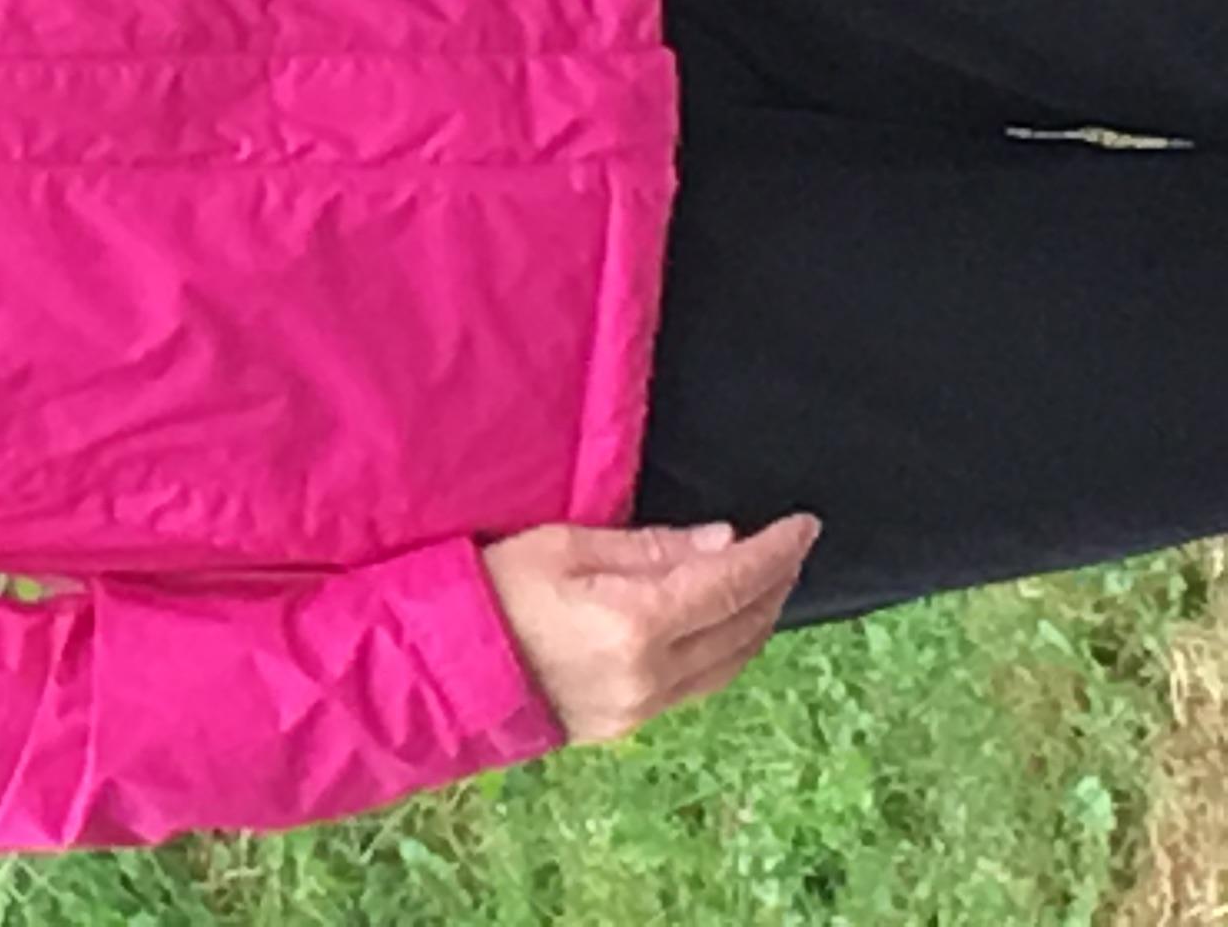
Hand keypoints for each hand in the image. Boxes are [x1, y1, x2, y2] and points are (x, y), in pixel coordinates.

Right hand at [483, 515, 818, 742]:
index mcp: (636, 621)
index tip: (805, 525)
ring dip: (759, 621)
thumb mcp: (562, 546)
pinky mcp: (632, 725)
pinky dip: (729, 649)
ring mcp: (646, 707)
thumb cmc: (494, 588)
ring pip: (731, 663)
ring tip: (771, 584)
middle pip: (742, 628)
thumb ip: (647, 548)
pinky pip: (702, 684)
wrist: (445, 666)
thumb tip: (722, 542)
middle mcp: (654, 673)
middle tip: (792, 548)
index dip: (775, 552)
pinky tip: (727, 627)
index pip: (731, 583)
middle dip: (776, 584)